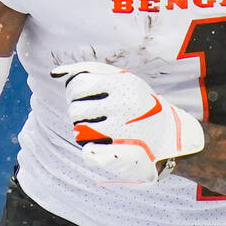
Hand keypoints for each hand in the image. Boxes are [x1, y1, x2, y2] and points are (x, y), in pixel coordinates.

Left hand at [50, 62, 204, 183]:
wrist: (171, 135)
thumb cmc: (138, 103)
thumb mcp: (121, 79)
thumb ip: (87, 71)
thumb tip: (54, 74)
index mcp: (123, 83)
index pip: (77, 86)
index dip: (73, 93)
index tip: (83, 98)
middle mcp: (125, 105)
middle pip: (75, 110)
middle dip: (79, 114)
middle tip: (93, 116)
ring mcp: (124, 131)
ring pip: (79, 132)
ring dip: (84, 132)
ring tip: (100, 129)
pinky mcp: (124, 155)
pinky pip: (88, 153)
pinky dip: (89, 150)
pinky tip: (101, 145)